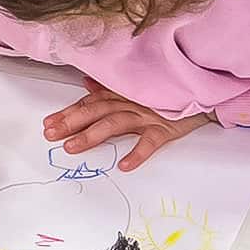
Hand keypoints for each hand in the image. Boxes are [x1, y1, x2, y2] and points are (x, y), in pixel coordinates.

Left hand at [44, 76, 212, 171]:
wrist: (202, 93)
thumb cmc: (165, 94)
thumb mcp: (135, 89)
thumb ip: (109, 89)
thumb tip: (86, 84)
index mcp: (122, 94)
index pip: (89, 103)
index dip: (68, 113)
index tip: (48, 124)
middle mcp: (131, 102)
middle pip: (96, 111)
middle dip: (71, 122)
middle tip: (51, 135)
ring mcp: (148, 114)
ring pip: (115, 123)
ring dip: (93, 135)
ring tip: (73, 147)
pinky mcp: (166, 127)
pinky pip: (150, 141)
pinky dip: (137, 153)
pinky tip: (124, 165)